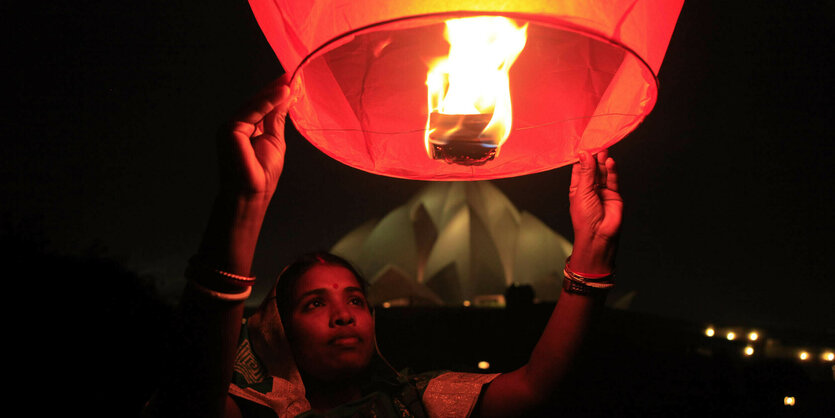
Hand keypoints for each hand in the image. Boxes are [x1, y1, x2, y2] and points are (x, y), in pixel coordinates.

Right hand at [218, 74, 292, 203]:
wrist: (251, 194)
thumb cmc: (261, 174)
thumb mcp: (274, 140)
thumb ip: (276, 118)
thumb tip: (285, 96)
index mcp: (245, 127)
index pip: (262, 106)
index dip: (276, 93)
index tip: (292, 80)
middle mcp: (236, 124)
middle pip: (258, 102)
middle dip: (276, 88)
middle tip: (294, 74)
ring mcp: (231, 126)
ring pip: (255, 104)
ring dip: (274, 92)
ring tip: (292, 80)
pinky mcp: (230, 130)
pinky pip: (252, 112)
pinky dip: (268, 101)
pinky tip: (282, 92)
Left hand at [567, 149, 622, 273]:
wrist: (598, 236)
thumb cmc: (584, 218)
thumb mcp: (582, 192)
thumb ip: (586, 172)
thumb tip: (584, 154)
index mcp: (577, 188)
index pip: (579, 168)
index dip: (581, 157)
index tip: (584, 145)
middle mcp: (590, 188)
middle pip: (592, 168)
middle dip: (594, 157)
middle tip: (596, 144)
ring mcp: (602, 191)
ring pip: (603, 172)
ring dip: (603, 161)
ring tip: (603, 149)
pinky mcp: (614, 194)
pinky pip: (612, 179)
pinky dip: (611, 170)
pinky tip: (609, 162)